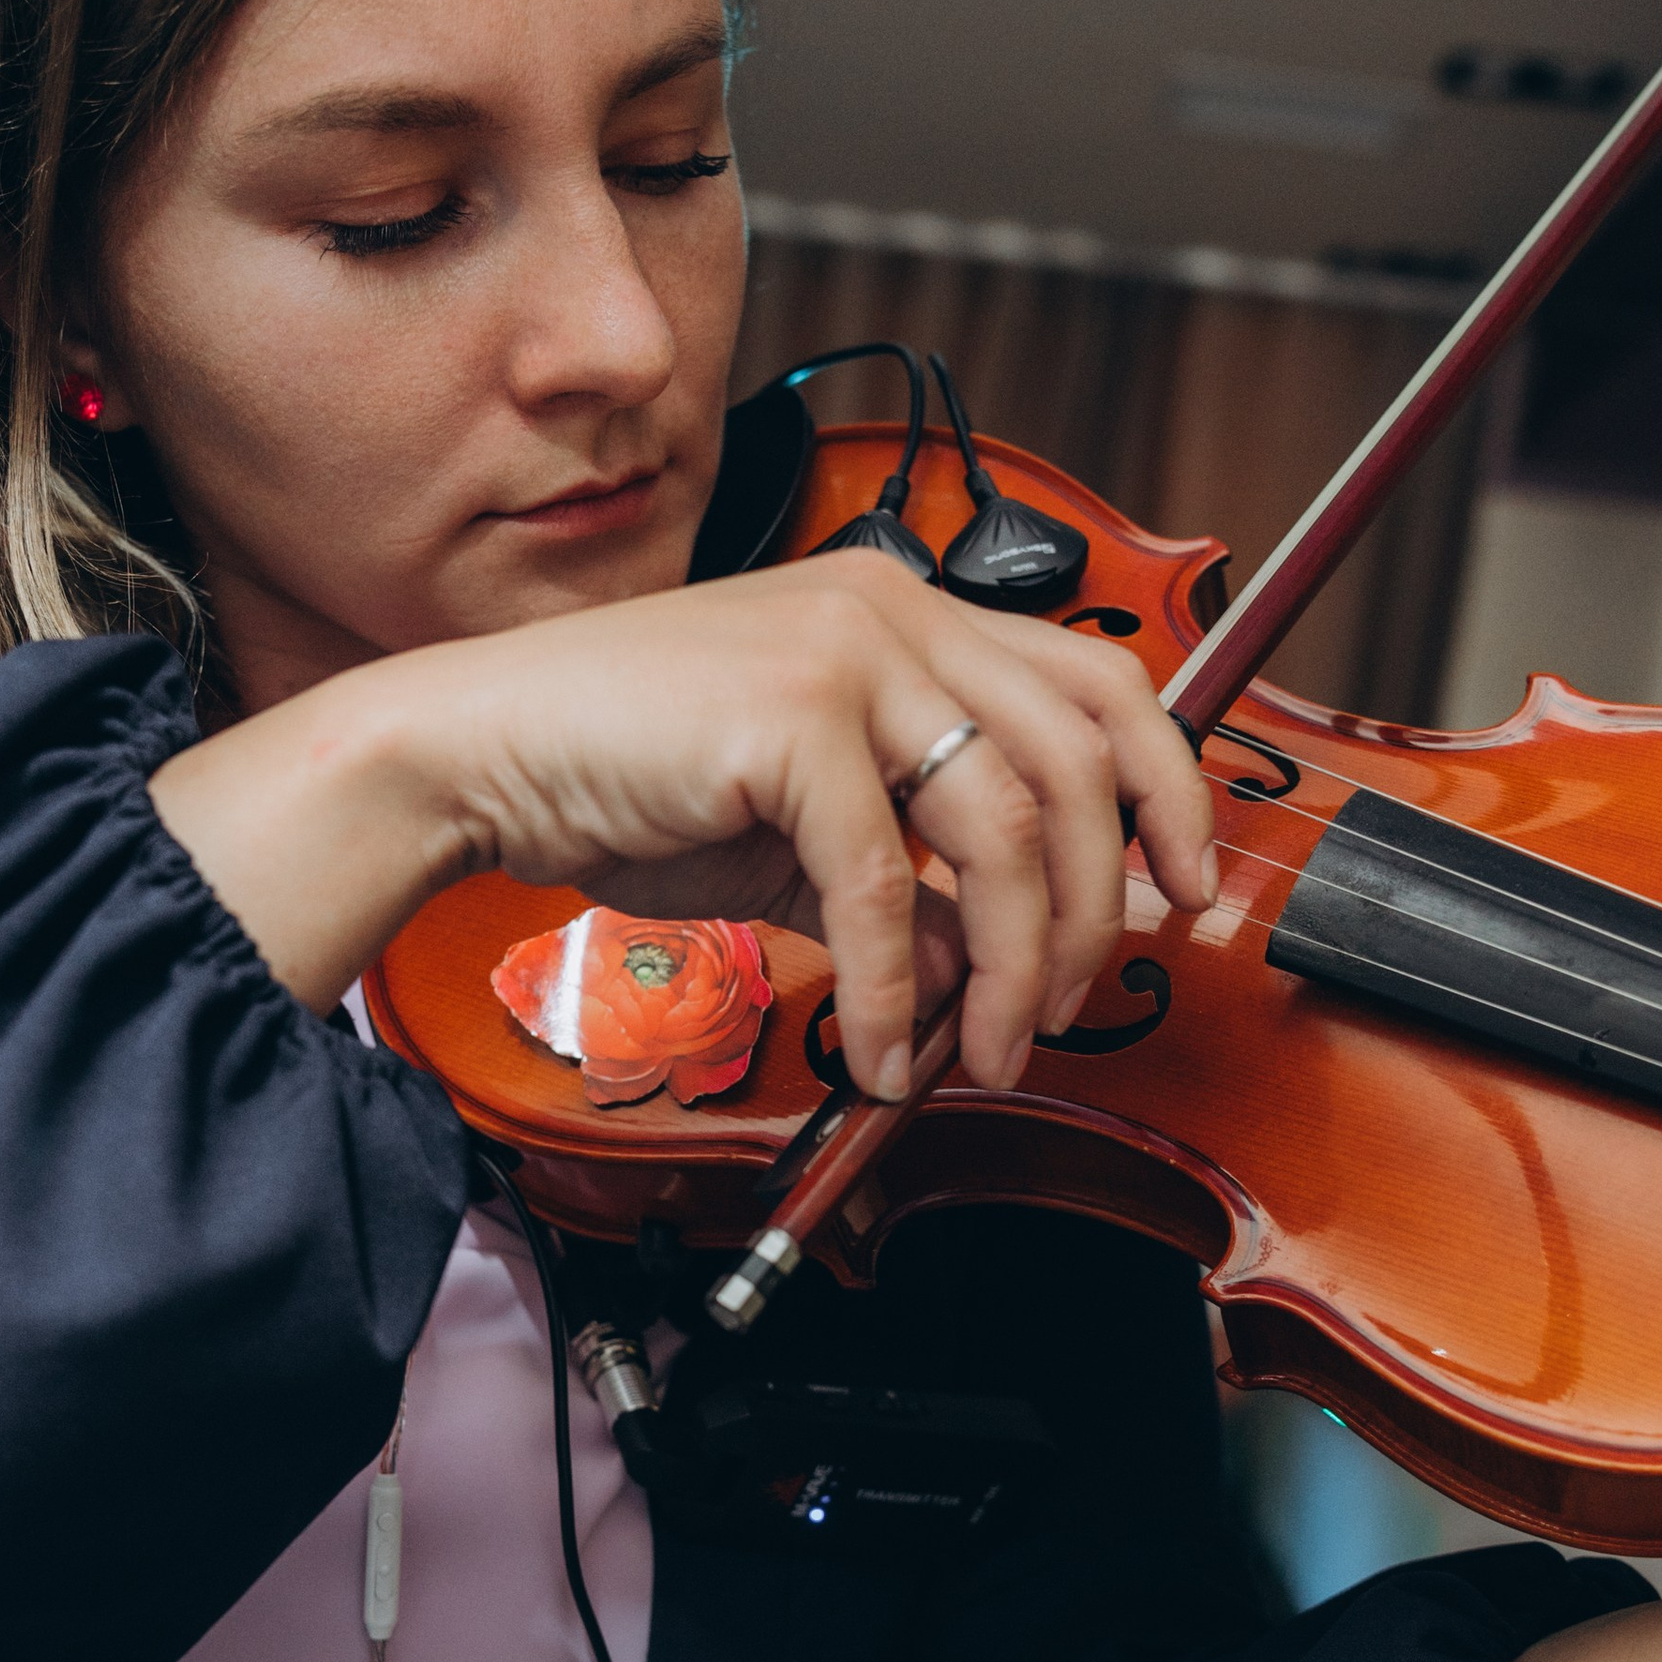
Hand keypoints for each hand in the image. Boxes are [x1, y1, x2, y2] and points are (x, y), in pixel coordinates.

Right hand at [148, 556, 1217, 1096]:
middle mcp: (892, 610)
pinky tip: (875, 1046)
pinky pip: (885, 885)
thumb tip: (987, 971)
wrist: (478, 756)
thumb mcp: (798, 842)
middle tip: (1067, 1005)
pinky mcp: (789, 717)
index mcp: (908, 613)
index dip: (1169, 794)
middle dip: (1098, 906)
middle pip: (1081, 759)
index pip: (1101, 686)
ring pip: (1004, 824)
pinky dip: (890, 990)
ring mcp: (845, 651)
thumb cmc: (622, 775)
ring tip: (979, 1050)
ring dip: (1009, 967)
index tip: (1183, 891)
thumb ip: (906, 890)